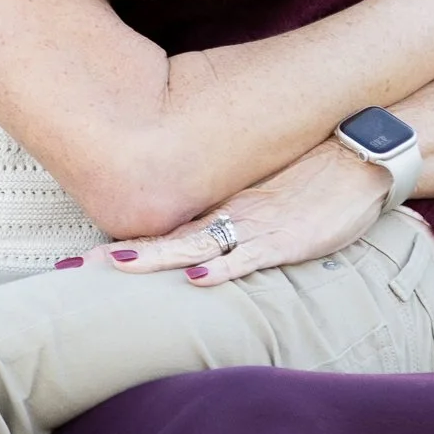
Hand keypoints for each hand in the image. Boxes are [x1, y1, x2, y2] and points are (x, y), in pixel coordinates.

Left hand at [73, 139, 391, 286]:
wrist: (360, 155)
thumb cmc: (315, 180)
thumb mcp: (265, 202)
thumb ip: (232, 221)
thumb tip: (198, 251)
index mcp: (223, 211)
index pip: (163, 232)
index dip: (120, 248)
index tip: (77, 262)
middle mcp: (230, 218)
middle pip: (165, 240)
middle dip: (118, 257)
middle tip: (72, 267)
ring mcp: (256, 229)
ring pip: (197, 247)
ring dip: (155, 259)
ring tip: (114, 266)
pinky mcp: (287, 241)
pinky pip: (250, 258)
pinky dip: (223, 270)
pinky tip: (198, 279)